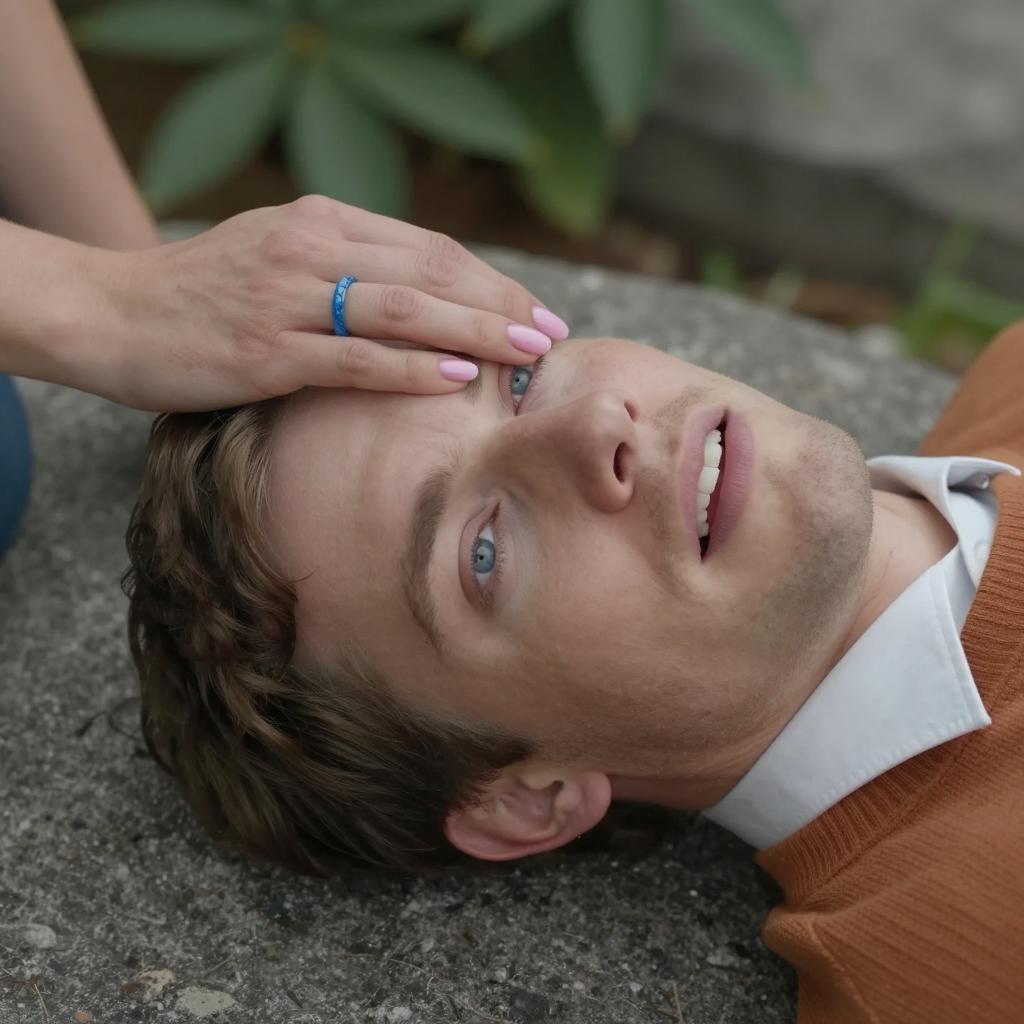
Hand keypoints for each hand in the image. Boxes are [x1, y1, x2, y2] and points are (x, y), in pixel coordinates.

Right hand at [86, 195, 569, 412]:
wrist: (110, 313)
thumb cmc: (202, 293)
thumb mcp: (278, 257)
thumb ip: (345, 267)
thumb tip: (423, 303)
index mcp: (320, 221)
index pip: (429, 248)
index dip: (490, 281)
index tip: (534, 311)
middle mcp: (310, 249)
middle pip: (430, 272)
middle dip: (500, 304)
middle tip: (551, 333)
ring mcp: (286, 298)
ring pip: (403, 310)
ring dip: (474, 331)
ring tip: (526, 353)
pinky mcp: (264, 350)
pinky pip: (353, 358)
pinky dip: (410, 368)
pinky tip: (457, 378)